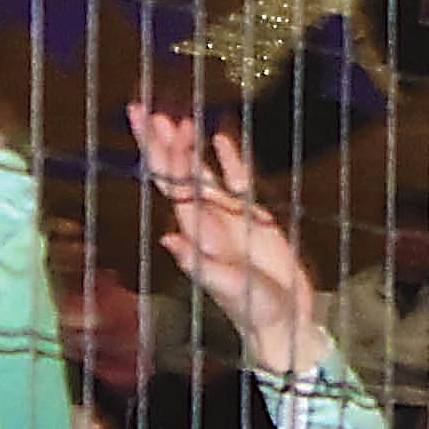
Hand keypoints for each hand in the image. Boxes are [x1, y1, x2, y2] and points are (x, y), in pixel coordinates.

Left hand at [138, 102, 322, 374]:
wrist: (284, 321)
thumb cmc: (254, 309)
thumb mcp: (227, 287)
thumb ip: (199, 262)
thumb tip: (168, 237)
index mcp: (196, 232)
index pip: (170, 183)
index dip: (159, 152)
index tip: (149, 122)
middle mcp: (206, 219)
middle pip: (177, 173)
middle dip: (160, 142)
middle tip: (144, 107)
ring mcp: (228, 216)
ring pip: (202, 173)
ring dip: (187, 147)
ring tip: (176, 115)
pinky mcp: (254, 217)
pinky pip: (238, 182)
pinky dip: (229, 161)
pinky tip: (218, 138)